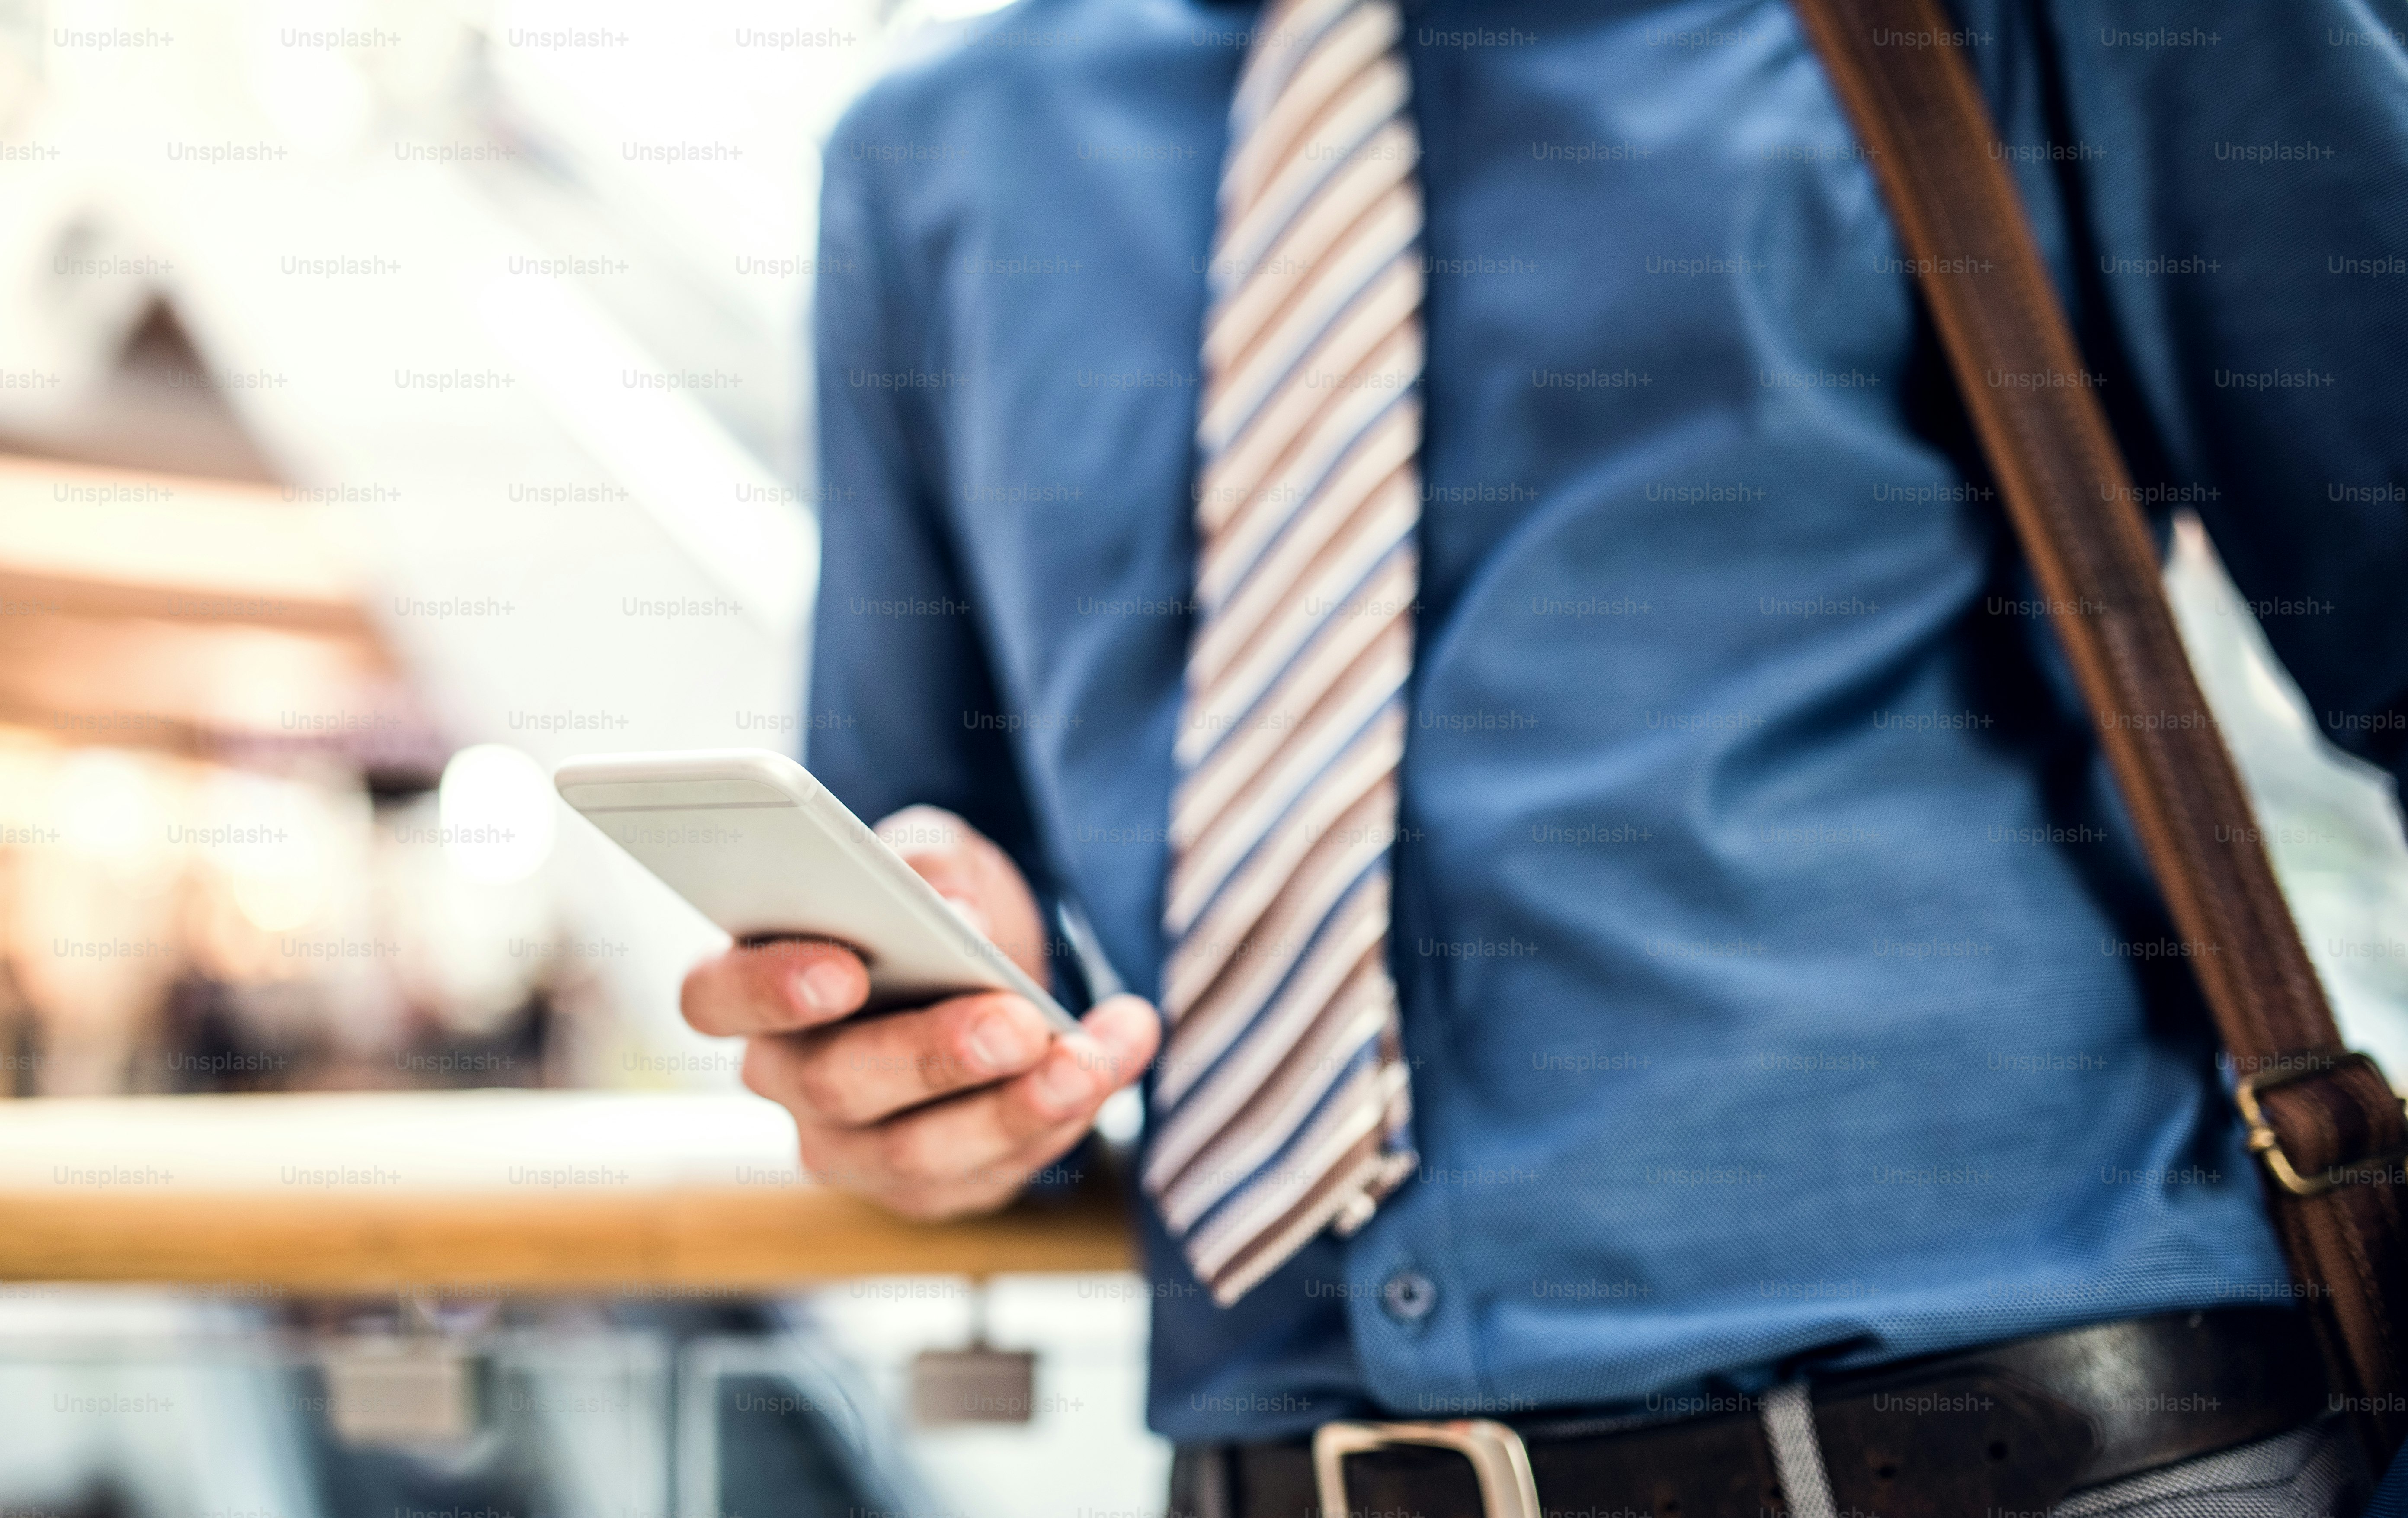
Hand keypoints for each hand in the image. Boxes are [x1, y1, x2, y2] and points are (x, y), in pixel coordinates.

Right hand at [679, 806, 1158, 1219]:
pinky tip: (1114, 1057)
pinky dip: (1063, 1117)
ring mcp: (850, 1149)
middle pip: (834, 1083)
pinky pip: (990, 1174)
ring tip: (1088, 1059)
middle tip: (1014, 1023)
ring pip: (916, 1153)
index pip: (718, 997)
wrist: (991, 974)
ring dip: (1015, 1106)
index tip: (845, 971)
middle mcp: (787, 1077)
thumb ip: (932, 866)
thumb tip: (956, 912)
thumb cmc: (937, 906)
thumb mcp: (936, 856)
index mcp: (752, 984)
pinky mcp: (928, 1189)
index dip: (769, 988)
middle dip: (932, 1055)